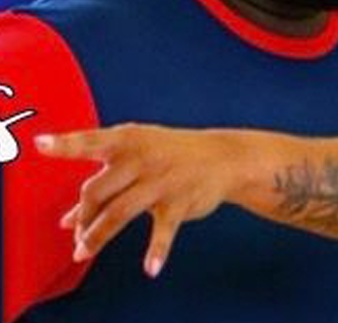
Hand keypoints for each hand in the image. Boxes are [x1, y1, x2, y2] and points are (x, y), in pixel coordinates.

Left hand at [36, 124, 243, 277]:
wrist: (224, 157)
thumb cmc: (170, 155)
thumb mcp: (136, 159)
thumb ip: (103, 184)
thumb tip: (67, 221)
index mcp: (128, 140)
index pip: (90, 142)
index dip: (66, 144)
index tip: (42, 144)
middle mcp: (142, 158)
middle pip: (95, 191)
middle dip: (81, 218)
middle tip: (78, 235)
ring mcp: (161, 180)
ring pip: (118, 213)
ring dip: (96, 237)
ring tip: (82, 253)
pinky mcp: (179, 202)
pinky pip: (163, 231)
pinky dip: (157, 251)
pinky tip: (151, 268)